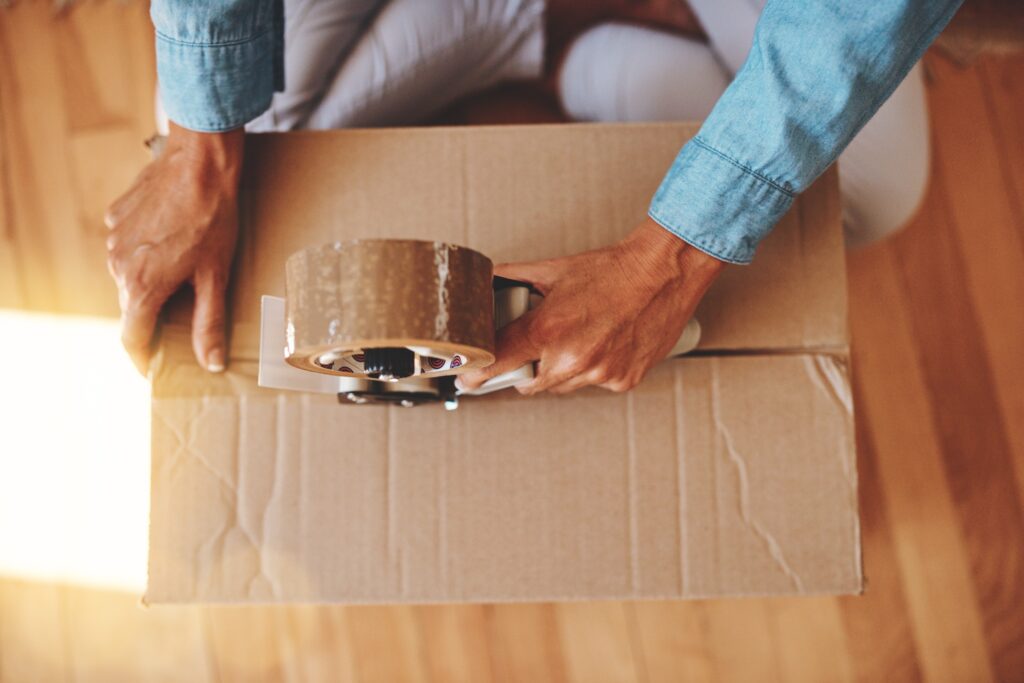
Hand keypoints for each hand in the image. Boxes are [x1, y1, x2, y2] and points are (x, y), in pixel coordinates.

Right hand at [105, 122, 242, 374]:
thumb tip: (211, 362)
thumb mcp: (216, 276)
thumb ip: (210, 322)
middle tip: (179, 323)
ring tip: (180, 275)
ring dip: (148, 282)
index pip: (132, 338)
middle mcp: (117, 264)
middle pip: (131, 306)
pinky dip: (144, 252)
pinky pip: (127, 246)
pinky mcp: (116, 216)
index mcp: (140, 286)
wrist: (200, 164)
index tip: (153, 369)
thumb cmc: (213, 220)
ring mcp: (114, 238)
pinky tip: (171, 242)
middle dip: (152, 319)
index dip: (143, 358)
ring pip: (128, 275)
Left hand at [457, 218, 725, 394]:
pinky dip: (593, 370)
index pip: (497, 363)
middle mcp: (573, 357)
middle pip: (528, 383)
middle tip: (534, 346)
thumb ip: (512, 279)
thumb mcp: (552, 271)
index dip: (477, 373)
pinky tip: (602, 343)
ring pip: (561, 386)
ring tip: (577, 336)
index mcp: (549, 330)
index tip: (467, 378)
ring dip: (560, 369)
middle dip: (525, 368)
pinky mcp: (623, 381)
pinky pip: (594, 384)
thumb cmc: (613, 270)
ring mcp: (600, 373)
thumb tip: (483, 284)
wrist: (664, 271)